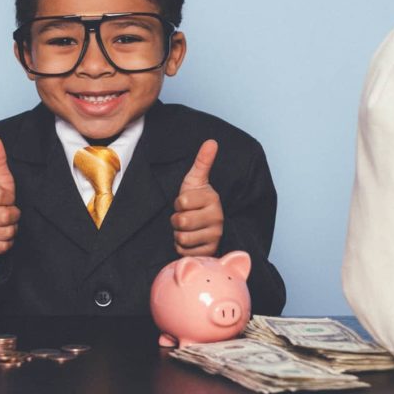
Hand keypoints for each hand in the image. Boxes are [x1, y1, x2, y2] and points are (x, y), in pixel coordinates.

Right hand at [0, 136, 20, 275]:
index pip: (2, 197)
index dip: (10, 199)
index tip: (5, 198)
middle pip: (6, 217)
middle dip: (13, 216)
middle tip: (7, 212)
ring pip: (7, 233)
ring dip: (10, 230)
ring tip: (3, 224)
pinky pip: (3, 246)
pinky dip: (6, 242)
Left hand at [171, 140, 222, 256]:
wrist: (203, 225)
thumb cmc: (196, 200)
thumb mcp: (196, 180)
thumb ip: (203, 161)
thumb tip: (212, 141)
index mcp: (212, 199)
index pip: (181, 202)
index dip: (177, 203)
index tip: (185, 203)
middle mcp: (217, 218)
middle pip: (181, 222)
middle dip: (176, 220)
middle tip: (184, 217)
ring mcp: (215, 236)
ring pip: (182, 238)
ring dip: (178, 234)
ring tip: (187, 228)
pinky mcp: (210, 251)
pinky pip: (185, 252)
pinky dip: (181, 248)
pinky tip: (189, 241)